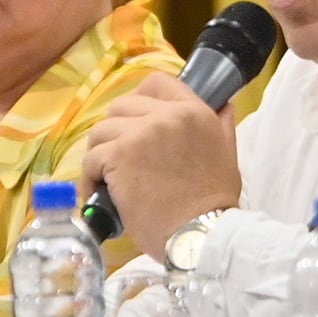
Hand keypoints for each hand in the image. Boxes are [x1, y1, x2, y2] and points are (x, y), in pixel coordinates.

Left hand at [78, 75, 241, 255]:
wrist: (201, 234)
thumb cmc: (215, 202)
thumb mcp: (227, 156)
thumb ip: (222, 127)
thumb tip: (226, 105)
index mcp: (194, 112)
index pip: (156, 83)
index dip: (140, 100)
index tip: (136, 124)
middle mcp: (167, 116)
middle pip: (122, 105)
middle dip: (115, 131)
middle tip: (118, 157)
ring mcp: (141, 134)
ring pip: (101, 130)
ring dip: (100, 153)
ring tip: (106, 177)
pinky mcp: (119, 156)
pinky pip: (91, 158)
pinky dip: (89, 177)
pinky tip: (98, 192)